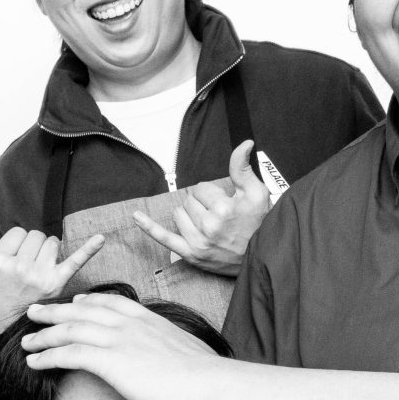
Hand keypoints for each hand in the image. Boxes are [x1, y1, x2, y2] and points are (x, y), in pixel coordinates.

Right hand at [0, 225, 105, 344]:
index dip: (16, 243)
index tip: (13, 258)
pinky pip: (76, 261)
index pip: (17, 233)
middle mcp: (21, 267)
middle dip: (32, 246)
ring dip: (48, 251)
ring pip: (52, 243)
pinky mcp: (58, 284)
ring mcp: (40, 276)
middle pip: (36, 236)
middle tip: (26, 265)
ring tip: (39, 268)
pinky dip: (89, 249)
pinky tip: (101, 238)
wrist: (6, 332)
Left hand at [20, 290, 223, 399]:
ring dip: (43, 335)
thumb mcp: (184, 351)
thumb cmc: (203, 375)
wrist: (208, 383)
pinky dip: (48, 355)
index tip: (75, 302)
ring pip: (69, 329)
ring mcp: (118, 338)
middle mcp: (128, 322)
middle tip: (34, 312)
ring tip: (26, 342)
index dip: (87, 301)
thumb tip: (169, 358)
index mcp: (146, 317)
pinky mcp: (110, 360)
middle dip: (54, 310)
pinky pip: (68, 352)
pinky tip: (35, 362)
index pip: (110, 301)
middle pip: (81, 310)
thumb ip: (167, 348)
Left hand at [130, 139, 271, 273]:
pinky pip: (164, 238)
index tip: (224, 203)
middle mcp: (208, 225)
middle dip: (202, 204)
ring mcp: (198, 242)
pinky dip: (149, 227)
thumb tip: (244, 142)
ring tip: (208, 224)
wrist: (261, 257)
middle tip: (219, 216)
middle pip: (189, 200)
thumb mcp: (257, 193)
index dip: (213, 194)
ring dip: (189, 215)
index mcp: (223, 208)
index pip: (202, 189)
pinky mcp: (191, 254)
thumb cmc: (259, 225)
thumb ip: (243, 167)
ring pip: (178, 214)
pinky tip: (136, 216)